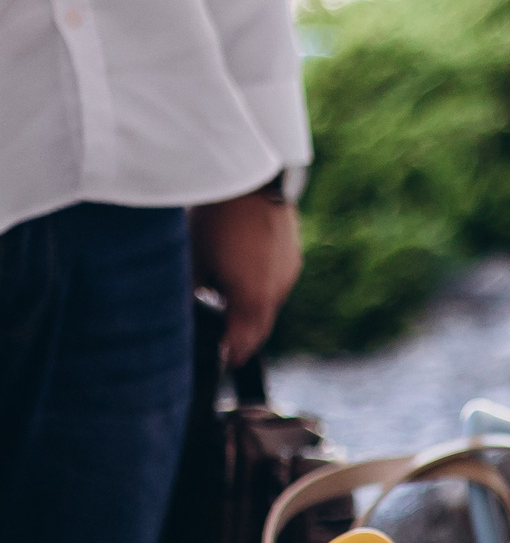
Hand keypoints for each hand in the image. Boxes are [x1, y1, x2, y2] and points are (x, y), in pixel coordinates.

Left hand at [190, 188, 302, 363]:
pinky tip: (238, 270)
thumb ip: (191, 297)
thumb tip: (183, 319)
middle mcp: (277, 292)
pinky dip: (258, 288)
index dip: (228, 358)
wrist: (252, 179)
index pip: (243, 346)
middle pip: (259, 330)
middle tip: (220, 342)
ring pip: (268, 305)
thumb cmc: (216, 221)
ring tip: (223, 300)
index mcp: (253, 302)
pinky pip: (275, 283)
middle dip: (240, 338)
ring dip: (249, 311)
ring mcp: (289, 273)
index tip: (215, 363)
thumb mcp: (192, 262)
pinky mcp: (292, 255)